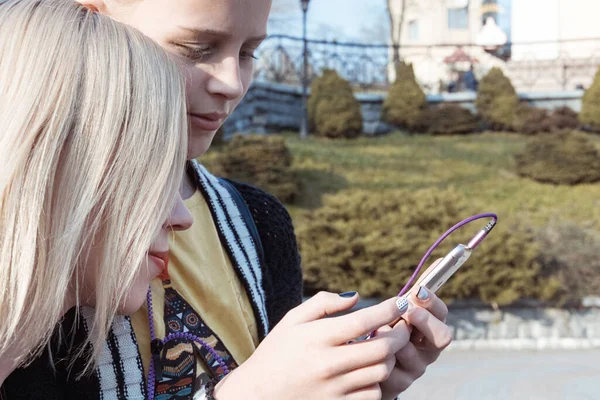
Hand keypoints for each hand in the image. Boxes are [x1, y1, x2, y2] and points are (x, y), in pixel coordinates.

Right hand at [214, 291, 410, 399]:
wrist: (257, 395)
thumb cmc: (276, 352)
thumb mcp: (292, 320)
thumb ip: (323, 303)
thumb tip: (355, 297)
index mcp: (317, 337)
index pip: (363, 320)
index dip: (388, 309)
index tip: (400, 302)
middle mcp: (328, 363)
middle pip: (382, 348)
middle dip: (399, 334)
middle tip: (401, 326)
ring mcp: (335, 388)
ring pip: (381, 372)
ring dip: (389, 358)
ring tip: (385, 348)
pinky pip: (373, 393)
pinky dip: (377, 381)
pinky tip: (369, 371)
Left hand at [379, 260, 452, 398]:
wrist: (354, 364)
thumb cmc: (376, 329)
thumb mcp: (391, 309)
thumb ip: (412, 291)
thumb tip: (437, 260)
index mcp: (428, 327)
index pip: (441, 312)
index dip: (433, 301)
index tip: (418, 291)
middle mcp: (427, 348)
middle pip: (443, 337)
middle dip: (425, 322)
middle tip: (407, 312)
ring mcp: (415, 368)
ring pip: (416, 356)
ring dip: (397, 342)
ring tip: (377, 333)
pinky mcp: (399, 386)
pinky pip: (394, 373)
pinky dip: (380, 362)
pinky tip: (367, 355)